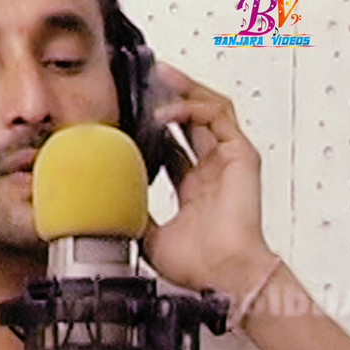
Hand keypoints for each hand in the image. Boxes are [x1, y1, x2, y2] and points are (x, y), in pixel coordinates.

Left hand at [142, 63, 276, 298]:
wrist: (222, 273)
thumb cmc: (197, 264)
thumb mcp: (149, 235)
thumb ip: (133, 213)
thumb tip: (108, 201)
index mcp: (194, 189)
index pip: (173, 146)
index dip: (152, 128)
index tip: (129, 116)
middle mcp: (212, 170)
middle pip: (191, 120)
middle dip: (169, 97)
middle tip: (145, 81)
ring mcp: (227, 161)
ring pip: (207, 109)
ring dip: (183, 90)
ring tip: (159, 76)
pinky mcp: (241, 155)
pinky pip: (217, 116)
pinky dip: (190, 107)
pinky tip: (164, 112)